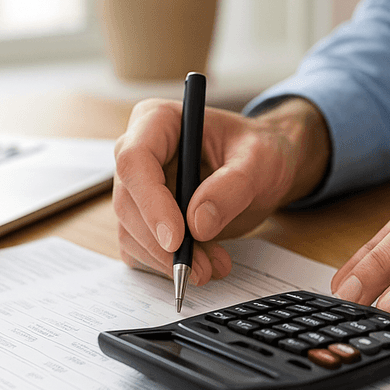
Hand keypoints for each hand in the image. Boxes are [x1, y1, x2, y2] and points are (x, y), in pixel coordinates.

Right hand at [112, 97, 330, 285]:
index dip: (150, 202)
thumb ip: (232, 186)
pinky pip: (139, 249)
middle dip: (162, 244)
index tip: (176, 238)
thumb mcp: (259, 160)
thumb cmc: (258, 151)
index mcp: (158, 121)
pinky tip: (202, 263)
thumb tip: (197, 224)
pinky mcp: (143, 218)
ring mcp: (136, 188)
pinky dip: (167, 265)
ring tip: (212, 266)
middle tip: (202, 268)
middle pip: (128, 202)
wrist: (262, 169)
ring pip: (130, 232)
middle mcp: (138, 152)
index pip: (135, 160)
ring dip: (167, 260)